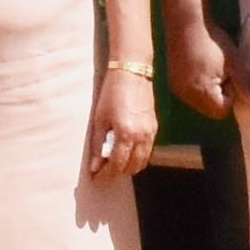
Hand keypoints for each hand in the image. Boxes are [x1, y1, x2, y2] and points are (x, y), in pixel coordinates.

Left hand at [90, 61, 159, 181]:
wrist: (133, 73)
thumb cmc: (112, 93)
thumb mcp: (100, 119)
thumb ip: (98, 144)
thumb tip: (94, 166)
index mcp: (126, 135)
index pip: (117, 165)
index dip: (105, 174)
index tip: (96, 176)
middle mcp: (141, 137)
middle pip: (131, 167)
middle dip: (117, 173)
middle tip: (104, 171)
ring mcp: (151, 133)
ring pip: (142, 161)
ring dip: (129, 167)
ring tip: (115, 163)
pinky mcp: (155, 128)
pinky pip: (148, 151)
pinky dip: (138, 157)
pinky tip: (127, 152)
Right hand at [162, 7, 237, 127]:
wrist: (188, 22)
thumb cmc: (214, 41)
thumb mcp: (234, 62)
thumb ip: (246, 85)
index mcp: (201, 92)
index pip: (222, 110)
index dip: (231, 94)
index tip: (231, 74)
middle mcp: (186, 95)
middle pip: (209, 108)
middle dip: (219, 94)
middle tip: (223, 71)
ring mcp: (177, 88)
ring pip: (199, 100)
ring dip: (208, 89)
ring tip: (213, 67)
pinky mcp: (173, 80)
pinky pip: (190, 91)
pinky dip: (198, 84)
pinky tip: (201, 66)